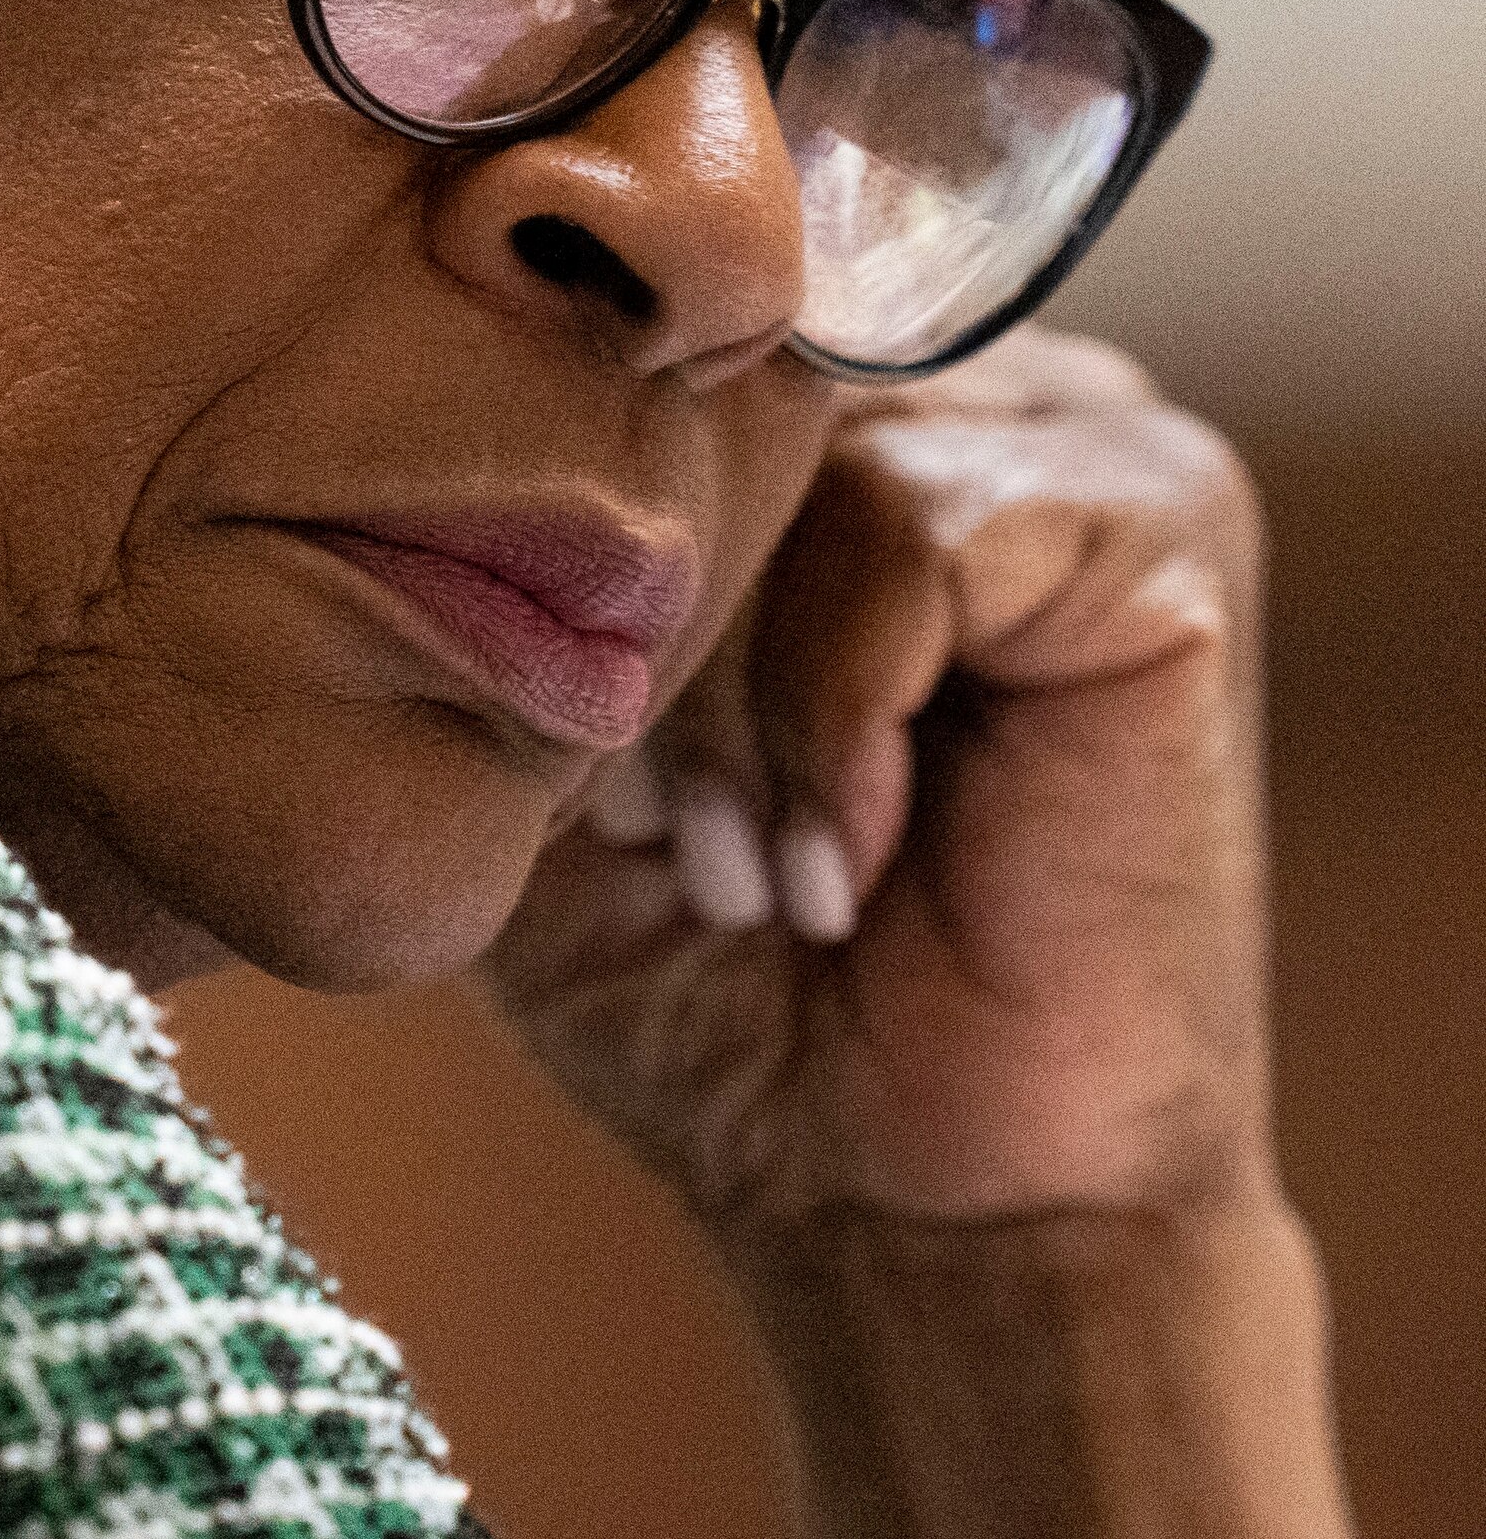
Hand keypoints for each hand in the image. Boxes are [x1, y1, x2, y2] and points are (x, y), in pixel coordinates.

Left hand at [482, 330, 1274, 1245]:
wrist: (908, 1185)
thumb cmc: (702, 969)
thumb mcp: (522, 745)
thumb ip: (469, 572)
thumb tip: (377, 432)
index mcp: (793, 415)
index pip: (600, 352)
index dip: (538, 544)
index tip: (555, 764)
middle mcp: (935, 384)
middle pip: (694, 395)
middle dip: (628, 625)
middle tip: (650, 838)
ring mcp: (1066, 433)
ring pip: (794, 458)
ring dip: (723, 687)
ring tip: (735, 867)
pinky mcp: (1160, 524)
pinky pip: (919, 530)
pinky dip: (834, 711)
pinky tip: (839, 862)